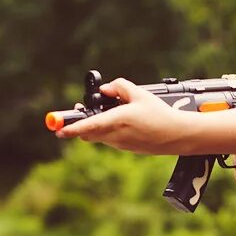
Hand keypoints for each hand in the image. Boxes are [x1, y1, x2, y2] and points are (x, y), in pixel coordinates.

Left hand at [56, 79, 185, 153]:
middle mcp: (116, 136)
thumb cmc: (160, 114)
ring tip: (114, 112)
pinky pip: (111, 139)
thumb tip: (105, 89)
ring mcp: (121, 145)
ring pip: (100, 135)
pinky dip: (110, 130)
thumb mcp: (140, 93)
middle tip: (84, 111)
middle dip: (82, 124)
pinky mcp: (127, 149)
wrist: (177, 135)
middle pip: (89, 132)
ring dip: (98, 126)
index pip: (89, 125)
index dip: (71, 128)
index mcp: (118, 120)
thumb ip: (119, 87)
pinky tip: (126, 121)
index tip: (58, 130)